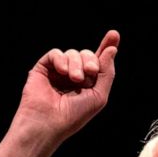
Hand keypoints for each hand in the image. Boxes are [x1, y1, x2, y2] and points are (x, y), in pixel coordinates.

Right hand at [0, 30, 119, 156]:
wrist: (49, 122)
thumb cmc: (74, 115)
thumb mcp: (99, 95)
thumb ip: (106, 72)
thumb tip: (111, 49)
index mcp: (89, 83)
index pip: (99, 61)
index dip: (106, 47)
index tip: (114, 34)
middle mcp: (74, 75)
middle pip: (87, 54)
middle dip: (91, 60)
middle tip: (90, 73)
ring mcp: (59, 71)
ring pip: (72, 53)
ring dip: (76, 64)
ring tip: (75, 79)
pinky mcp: (43, 68)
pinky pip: (56, 53)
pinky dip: (61, 60)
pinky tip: (63, 72)